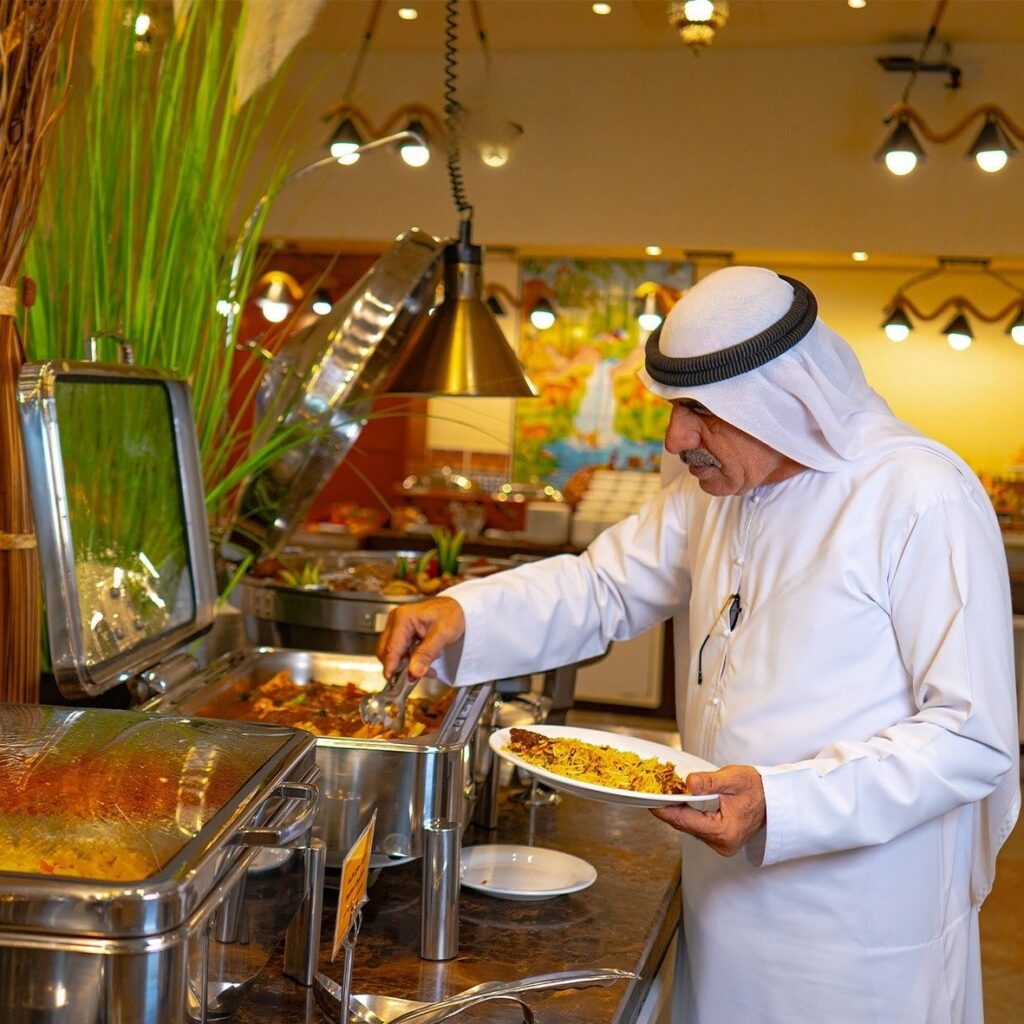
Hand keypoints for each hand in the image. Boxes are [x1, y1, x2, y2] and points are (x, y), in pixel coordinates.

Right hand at [376, 596, 465, 679]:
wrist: (459, 608)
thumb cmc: (452, 613)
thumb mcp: (442, 634)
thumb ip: (426, 654)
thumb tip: (414, 671)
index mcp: (403, 618)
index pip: (391, 648)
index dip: (391, 666)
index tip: (393, 682)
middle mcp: (396, 621)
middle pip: (388, 652)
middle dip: (401, 667)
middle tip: (416, 676)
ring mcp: (399, 627)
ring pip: (394, 654)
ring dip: (408, 665)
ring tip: (427, 668)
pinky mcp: (403, 633)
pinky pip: (401, 652)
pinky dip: (411, 660)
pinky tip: (425, 662)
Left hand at [651, 764, 765, 856]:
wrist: (774, 799)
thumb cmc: (757, 788)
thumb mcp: (732, 779)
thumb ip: (709, 782)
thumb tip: (688, 783)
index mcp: (724, 831)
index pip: (685, 821)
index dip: (665, 810)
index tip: (650, 801)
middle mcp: (721, 843)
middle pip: (685, 825)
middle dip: (669, 809)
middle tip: (655, 792)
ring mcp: (721, 845)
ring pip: (690, 827)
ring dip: (679, 811)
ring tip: (667, 794)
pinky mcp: (720, 840)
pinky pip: (698, 827)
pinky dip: (689, 815)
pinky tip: (683, 802)